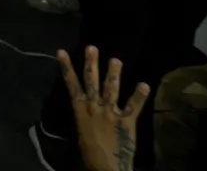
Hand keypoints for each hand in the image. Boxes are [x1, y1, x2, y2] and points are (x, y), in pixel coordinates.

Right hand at [59, 47, 146, 170]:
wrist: (106, 166)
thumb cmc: (91, 152)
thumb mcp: (82, 131)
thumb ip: (85, 116)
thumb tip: (85, 105)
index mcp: (80, 111)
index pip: (72, 85)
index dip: (66, 68)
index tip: (61, 52)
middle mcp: (94, 108)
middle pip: (91, 82)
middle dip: (91, 64)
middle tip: (92, 47)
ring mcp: (110, 113)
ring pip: (111, 90)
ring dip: (113, 74)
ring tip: (116, 59)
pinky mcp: (126, 121)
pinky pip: (133, 106)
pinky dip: (139, 96)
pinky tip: (144, 84)